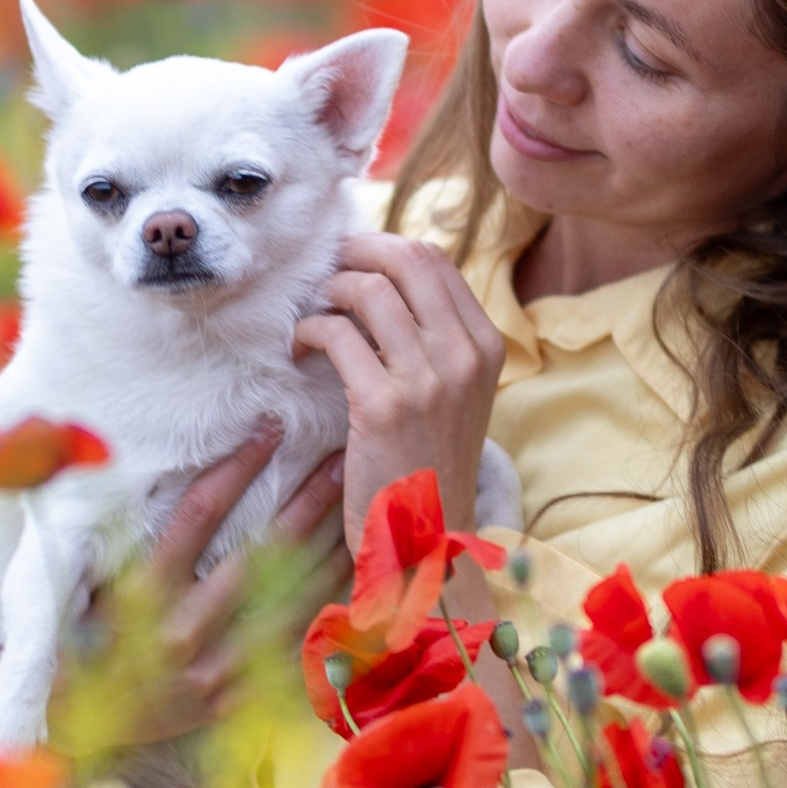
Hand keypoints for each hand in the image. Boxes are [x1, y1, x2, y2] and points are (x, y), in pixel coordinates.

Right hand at [119, 421, 348, 743]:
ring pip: (292, 600)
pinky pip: (295, 651)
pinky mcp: (237, 699)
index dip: (240, 466)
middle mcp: (182, 630)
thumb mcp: (97, 582)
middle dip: (306, 502)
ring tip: (359, 512)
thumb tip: (165, 464)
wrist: (79, 726)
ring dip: (329, 552)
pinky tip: (354, 581)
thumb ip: (132, 533)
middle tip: (339, 461)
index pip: (201, 513)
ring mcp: (215, 670)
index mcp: (145, 591)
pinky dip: (327, 614)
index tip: (271, 428)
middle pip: (262, 553)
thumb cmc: (89, 638)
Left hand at [294, 233, 506, 550]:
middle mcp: (465, 355)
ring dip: (329, 291)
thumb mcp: (454, 395)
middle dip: (357, 252)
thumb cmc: (429, 465)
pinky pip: (337, 334)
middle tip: (325, 270)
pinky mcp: (384, 406)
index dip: (384, 247)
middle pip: (407, 259)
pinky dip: (309, 330)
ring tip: (313, 313)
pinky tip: (300, 349)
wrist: (429, 540)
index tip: (353, 259)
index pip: (435, 260)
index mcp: (486, 346)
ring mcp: (428, 379)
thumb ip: (434, 340)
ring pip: (369, 290)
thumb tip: (383, 281)